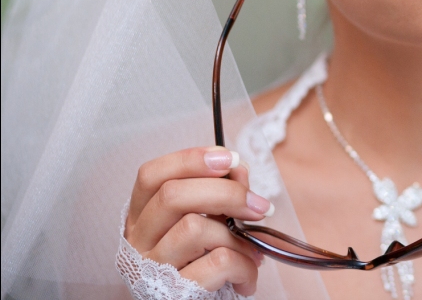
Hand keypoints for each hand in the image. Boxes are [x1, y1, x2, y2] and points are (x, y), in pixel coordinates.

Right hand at [125, 147, 272, 295]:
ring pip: (194, 227)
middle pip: (173, 196)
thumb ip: (221, 191)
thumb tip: (238, 170)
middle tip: (259, 205)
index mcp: (142, 215)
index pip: (151, 176)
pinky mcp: (174, 291)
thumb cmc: (203, 260)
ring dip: (236, 235)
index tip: (229, 159)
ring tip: (251, 249)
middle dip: (226, 192)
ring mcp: (151, 267)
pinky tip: (248, 274)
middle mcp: (138, 239)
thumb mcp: (208, 221)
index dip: (190, 160)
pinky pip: (218, 262)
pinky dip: (244, 264)